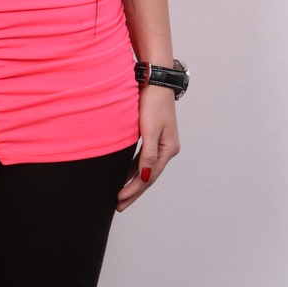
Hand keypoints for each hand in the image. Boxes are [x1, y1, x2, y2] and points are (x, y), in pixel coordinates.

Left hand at [116, 87, 180, 211]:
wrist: (155, 81)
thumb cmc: (152, 102)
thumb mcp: (149, 130)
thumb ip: (147, 155)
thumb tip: (145, 177)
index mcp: (168, 149)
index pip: (149, 177)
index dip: (134, 190)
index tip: (120, 200)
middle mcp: (167, 149)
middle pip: (148, 177)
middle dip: (133, 192)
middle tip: (119, 206)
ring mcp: (161, 143)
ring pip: (145, 169)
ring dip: (132, 182)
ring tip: (120, 195)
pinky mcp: (153, 136)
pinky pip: (142, 159)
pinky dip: (133, 169)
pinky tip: (124, 174)